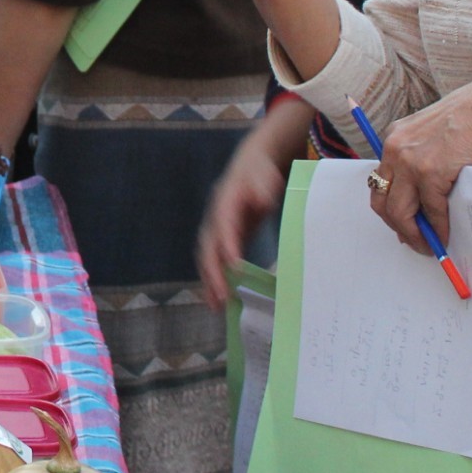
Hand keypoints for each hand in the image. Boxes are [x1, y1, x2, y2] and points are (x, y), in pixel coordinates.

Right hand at [198, 148, 280, 309]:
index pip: (224, 225)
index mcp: (225, 202)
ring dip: (209, 281)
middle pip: (209, 247)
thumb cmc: (259, 173)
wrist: (249, 166)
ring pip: (206, 258)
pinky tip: (218, 298)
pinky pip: (213, 260)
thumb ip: (264, 187)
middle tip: (222, 297)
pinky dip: (213, 279)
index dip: (227, 245)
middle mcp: (215, 218)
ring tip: (216, 306)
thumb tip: (263, 200)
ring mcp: (215, 229)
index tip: (235, 265)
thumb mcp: (265, 175)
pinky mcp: (220, 238)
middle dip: (213, 272)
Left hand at [369, 72, 471, 253]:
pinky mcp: (430, 173)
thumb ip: (421, 156)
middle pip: (382, 200)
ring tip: (427, 246)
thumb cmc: (469, 119)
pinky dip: (438, 228)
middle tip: (411, 240)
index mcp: (393, 138)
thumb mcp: (431, 133)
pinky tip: (445, 235)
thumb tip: (423, 194)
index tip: (399, 223)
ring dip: (413, 234)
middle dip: (396, 226)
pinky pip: (431, 211)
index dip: (388, 206)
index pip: (380, 181)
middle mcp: (395, 150)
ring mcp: (410, 162)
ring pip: (400, 212)